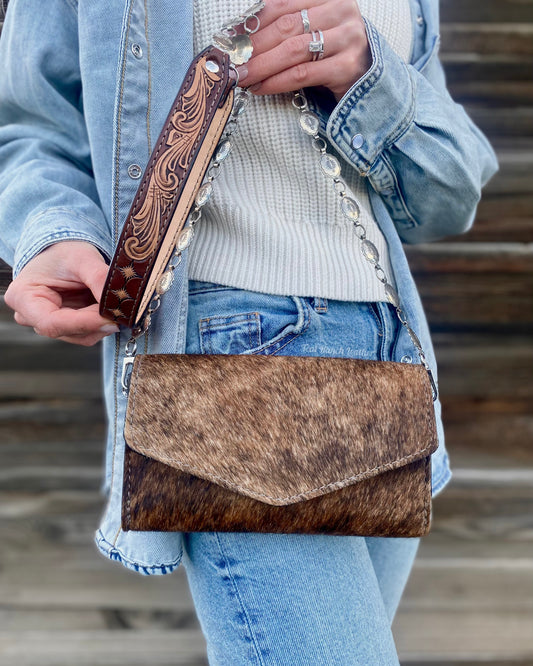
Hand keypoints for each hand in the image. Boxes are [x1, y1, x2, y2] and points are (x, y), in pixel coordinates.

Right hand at [4, 241, 117, 345]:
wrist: (63, 253)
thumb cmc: (64, 253)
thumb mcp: (81, 258)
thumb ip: (98, 278)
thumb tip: (118, 304)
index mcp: (23, 297)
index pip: (52, 323)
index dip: (84, 323)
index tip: (110, 319)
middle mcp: (30, 316)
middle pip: (69, 332)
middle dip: (98, 320)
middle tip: (120, 306)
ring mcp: (48, 325)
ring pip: (82, 336)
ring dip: (102, 321)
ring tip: (110, 299)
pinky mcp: (66, 329)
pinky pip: (89, 333)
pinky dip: (102, 321)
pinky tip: (105, 305)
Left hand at [236, 0, 370, 101]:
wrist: (368, 77)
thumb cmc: (332, 51)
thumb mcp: (312, 28)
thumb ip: (286, 24)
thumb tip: (240, 32)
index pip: (282, 3)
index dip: (253, 20)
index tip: (231, 36)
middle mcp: (341, 10)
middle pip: (286, 27)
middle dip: (254, 46)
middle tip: (233, 60)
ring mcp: (348, 38)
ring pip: (293, 51)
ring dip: (262, 65)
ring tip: (243, 76)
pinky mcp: (347, 66)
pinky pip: (302, 74)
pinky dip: (276, 82)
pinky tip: (260, 87)